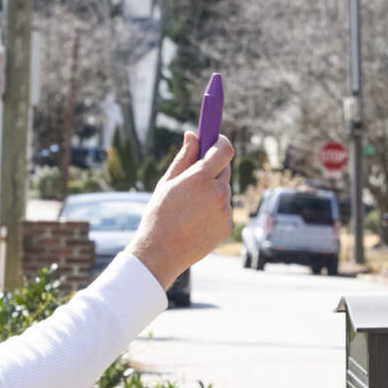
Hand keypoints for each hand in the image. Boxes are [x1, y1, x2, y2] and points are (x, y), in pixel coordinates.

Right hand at [127, 131, 235, 289]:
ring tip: (190, 206)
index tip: (214, 140)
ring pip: (224, 190)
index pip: (224, 149)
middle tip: (196, 173)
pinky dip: (214, 209)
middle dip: (213, 167)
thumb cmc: (159, 215)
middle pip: (225, 169)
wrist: (162, 252)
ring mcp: (225, 211)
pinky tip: (195, 219)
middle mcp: (218, 193)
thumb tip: (193, 135)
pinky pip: (224, 209)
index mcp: (201, 178)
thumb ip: (184, 158)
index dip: (220, 142)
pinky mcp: (228, 226)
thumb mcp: (167, 182)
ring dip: (212, 190)